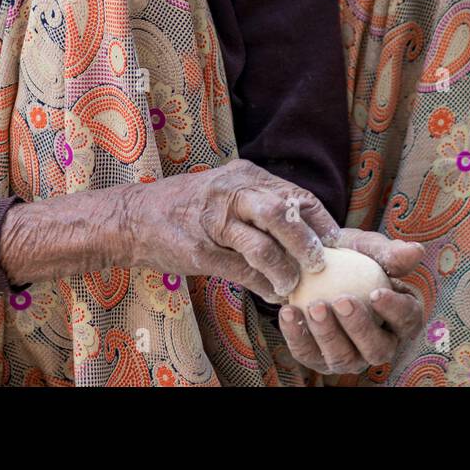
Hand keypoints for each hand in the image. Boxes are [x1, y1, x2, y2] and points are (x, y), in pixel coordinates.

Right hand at [118, 158, 338, 302]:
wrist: (134, 218)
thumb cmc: (188, 206)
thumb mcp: (227, 190)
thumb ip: (261, 203)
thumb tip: (306, 229)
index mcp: (245, 175)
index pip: (295, 195)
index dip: (319, 221)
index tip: (335, 243)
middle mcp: (231, 193)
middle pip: (281, 213)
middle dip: (306, 242)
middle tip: (320, 264)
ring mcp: (214, 221)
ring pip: (261, 245)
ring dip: (284, 269)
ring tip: (293, 285)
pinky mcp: (200, 250)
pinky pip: (240, 270)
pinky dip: (261, 284)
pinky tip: (272, 293)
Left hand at [277, 227, 424, 376]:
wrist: (311, 263)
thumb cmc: (349, 256)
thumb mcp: (366, 248)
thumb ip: (388, 252)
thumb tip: (415, 251)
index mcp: (400, 318)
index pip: (408, 320)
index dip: (394, 310)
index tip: (375, 293)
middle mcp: (378, 345)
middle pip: (377, 349)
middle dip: (359, 328)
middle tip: (342, 300)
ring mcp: (349, 357)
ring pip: (343, 358)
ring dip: (328, 335)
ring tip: (314, 306)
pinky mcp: (318, 359)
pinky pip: (308, 354)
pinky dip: (297, 335)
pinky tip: (288, 312)